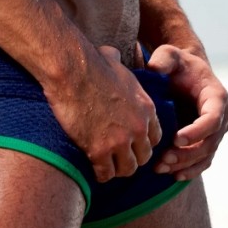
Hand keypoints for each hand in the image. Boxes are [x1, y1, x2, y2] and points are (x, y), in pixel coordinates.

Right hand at [45, 44, 162, 183]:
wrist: (72, 70)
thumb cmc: (90, 62)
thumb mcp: (114, 61)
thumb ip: (120, 64)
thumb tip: (113, 54)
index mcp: (146, 108)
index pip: (155, 138)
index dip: (141, 141)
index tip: (129, 140)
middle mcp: (138, 128)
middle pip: (143, 157)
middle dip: (131, 156)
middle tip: (116, 154)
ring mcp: (119, 141)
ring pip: (127, 169)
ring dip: (116, 167)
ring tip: (105, 163)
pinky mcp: (99, 150)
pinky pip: (105, 174)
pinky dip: (100, 173)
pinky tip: (92, 165)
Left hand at [148, 45, 227, 179]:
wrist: (186, 74)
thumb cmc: (178, 64)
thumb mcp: (170, 55)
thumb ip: (163, 59)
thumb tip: (154, 70)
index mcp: (217, 96)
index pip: (212, 118)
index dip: (197, 131)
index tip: (175, 138)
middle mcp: (222, 116)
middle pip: (209, 142)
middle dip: (186, 153)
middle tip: (163, 159)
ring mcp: (217, 132)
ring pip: (205, 155)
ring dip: (185, 165)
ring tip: (161, 168)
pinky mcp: (209, 142)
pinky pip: (203, 161)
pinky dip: (190, 170)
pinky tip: (173, 175)